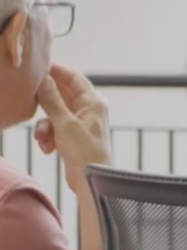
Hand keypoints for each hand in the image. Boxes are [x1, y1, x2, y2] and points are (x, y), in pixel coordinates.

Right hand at [35, 64, 111, 192]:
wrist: (91, 181)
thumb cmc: (85, 152)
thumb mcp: (64, 124)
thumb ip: (52, 100)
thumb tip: (42, 79)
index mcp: (93, 102)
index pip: (74, 77)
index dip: (56, 70)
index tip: (37, 67)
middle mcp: (89, 110)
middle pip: (62, 94)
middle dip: (45, 100)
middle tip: (29, 97)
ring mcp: (81, 123)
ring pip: (55, 113)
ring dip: (45, 125)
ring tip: (43, 137)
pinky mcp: (73, 136)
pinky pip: (55, 128)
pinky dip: (49, 136)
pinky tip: (48, 148)